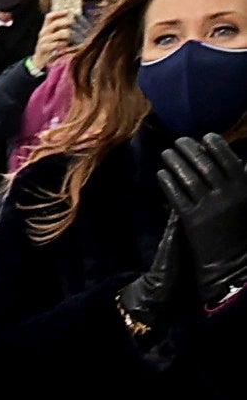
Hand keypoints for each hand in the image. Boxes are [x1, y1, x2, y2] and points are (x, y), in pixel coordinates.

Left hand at [162, 132, 246, 304]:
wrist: (231, 262)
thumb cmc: (240, 230)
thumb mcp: (246, 202)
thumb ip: (242, 181)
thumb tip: (238, 159)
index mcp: (244, 189)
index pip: (228, 160)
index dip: (216, 146)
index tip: (205, 137)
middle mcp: (226, 196)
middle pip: (204, 166)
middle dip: (190, 150)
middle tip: (179, 141)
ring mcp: (208, 208)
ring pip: (188, 178)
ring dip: (175, 162)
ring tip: (166, 152)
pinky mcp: (191, 220)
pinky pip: (176, 196)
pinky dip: (168, 182)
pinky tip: (161, 173)